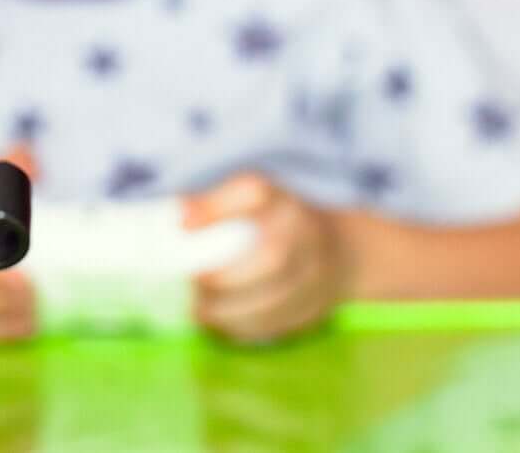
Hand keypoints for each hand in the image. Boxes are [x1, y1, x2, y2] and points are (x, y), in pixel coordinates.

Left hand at [184, 172, 350, 342]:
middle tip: (193, 282)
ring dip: (230, 310)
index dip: (216, 206)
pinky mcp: (317, 308)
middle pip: (272, 255)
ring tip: (200, 309)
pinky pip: (280, 324)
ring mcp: (318, 273)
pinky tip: (221, 324)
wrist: (343, 251)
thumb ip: (215, 204)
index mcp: (283, 199)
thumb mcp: (254, 201)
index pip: (254, 191)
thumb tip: (176, 217)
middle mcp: (306, 231)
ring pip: (277, 298)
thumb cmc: (277, 224)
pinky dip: (245, 328)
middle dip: (225, 276)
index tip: (182, 224)